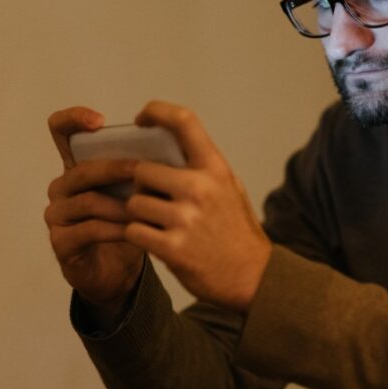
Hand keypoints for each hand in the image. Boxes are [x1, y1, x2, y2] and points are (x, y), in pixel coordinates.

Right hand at [44, 106, 144, 315]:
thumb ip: (141, 168)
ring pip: (88, 201)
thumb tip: (169, 144)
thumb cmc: (128, 225)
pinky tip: (135, 231)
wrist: (120, 274)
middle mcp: (61, 187)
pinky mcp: (60, 243)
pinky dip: (115, 229)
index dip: (73, 119)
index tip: (99, 121)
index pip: (61, 132)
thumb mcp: (136, 192)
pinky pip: (88, 230)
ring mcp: (57, 215)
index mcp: (77, 167)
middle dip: (114, 168)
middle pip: (82, 169)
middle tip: (142, 169)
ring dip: (120, 204)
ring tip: (146, 207)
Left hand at [124, 101, 271, 313]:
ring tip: (156, 223)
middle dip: (141, 184)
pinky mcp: (172, 247)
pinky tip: (154, 240)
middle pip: (142, 170)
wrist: (253, 277)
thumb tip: (165, 144)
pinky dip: (138, 236)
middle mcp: (200, 188)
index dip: (157, 111)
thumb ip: (201, 168)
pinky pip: (134, 230)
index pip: (183, 122)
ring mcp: (185, 218)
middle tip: (152, 197)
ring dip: (138, 214)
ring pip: (134, 202)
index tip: (141, 118)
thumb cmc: (237, 231)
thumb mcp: (229, 189)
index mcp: (215, 169)